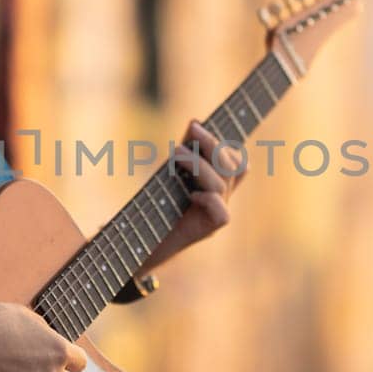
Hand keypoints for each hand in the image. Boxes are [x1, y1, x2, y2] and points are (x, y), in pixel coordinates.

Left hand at [139, 120, 246, 271]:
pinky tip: (191, 194)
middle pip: (236, 166)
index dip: (226, 142)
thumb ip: (184, 152)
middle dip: (213, 144)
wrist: (135, 249)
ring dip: (201, 164)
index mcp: (214, 185)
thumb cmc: (152, 211)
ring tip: (177, 154)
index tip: (195, 125)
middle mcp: (219, 199)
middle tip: (191, 131)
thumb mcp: (168, 174)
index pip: (237, 161)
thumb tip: (195, 122)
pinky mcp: (206, 231)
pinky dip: (209, 199)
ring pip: (224, 184)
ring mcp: (214, 216)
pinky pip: (222, 214)